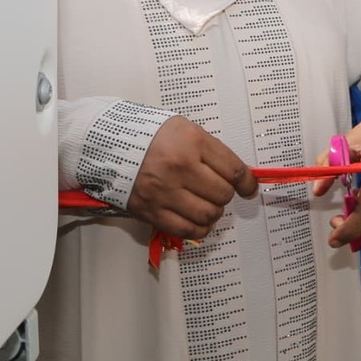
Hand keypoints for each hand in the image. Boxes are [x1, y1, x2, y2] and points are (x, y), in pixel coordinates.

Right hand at [126, 115, 258, 240]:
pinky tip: (198, 220)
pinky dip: (199, 228)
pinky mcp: (151, 211)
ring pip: (208, 214)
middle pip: (222, 194)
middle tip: (219, 191)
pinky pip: (186, 229)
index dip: (247, 183)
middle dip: (225, 195)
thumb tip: (239, 175)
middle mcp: (179, 168)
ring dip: (213, 212)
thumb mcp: (187, 130)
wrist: (112, 144)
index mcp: (192, 143)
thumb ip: (212, 151)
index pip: (234, 170)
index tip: (249, 188)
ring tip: (207, 204)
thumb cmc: (151, 136)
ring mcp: (164, 192)